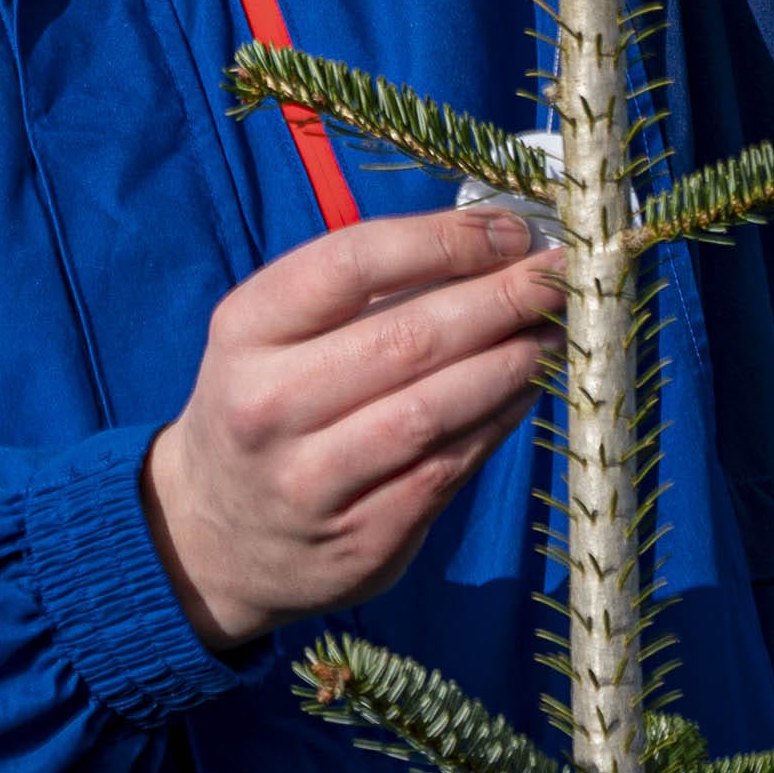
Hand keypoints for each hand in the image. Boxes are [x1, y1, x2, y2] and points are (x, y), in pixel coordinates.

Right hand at [141, 208, 564, 653]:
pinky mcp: (359, 542)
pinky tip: (527, 390)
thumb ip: (365, 291)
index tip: (512, 229)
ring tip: (557, 331)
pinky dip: (497, 422)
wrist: (211, 537)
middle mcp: (269, 406)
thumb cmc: (266, 403)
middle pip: (408, 338)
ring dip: (512, 363)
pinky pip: (447, 469)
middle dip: (501, 299)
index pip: (354, 262)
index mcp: (245, 330)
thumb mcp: (273, 333)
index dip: (445, 240)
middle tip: (562, 276)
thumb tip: (496, 246)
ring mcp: (312, 482)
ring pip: (434, 411)